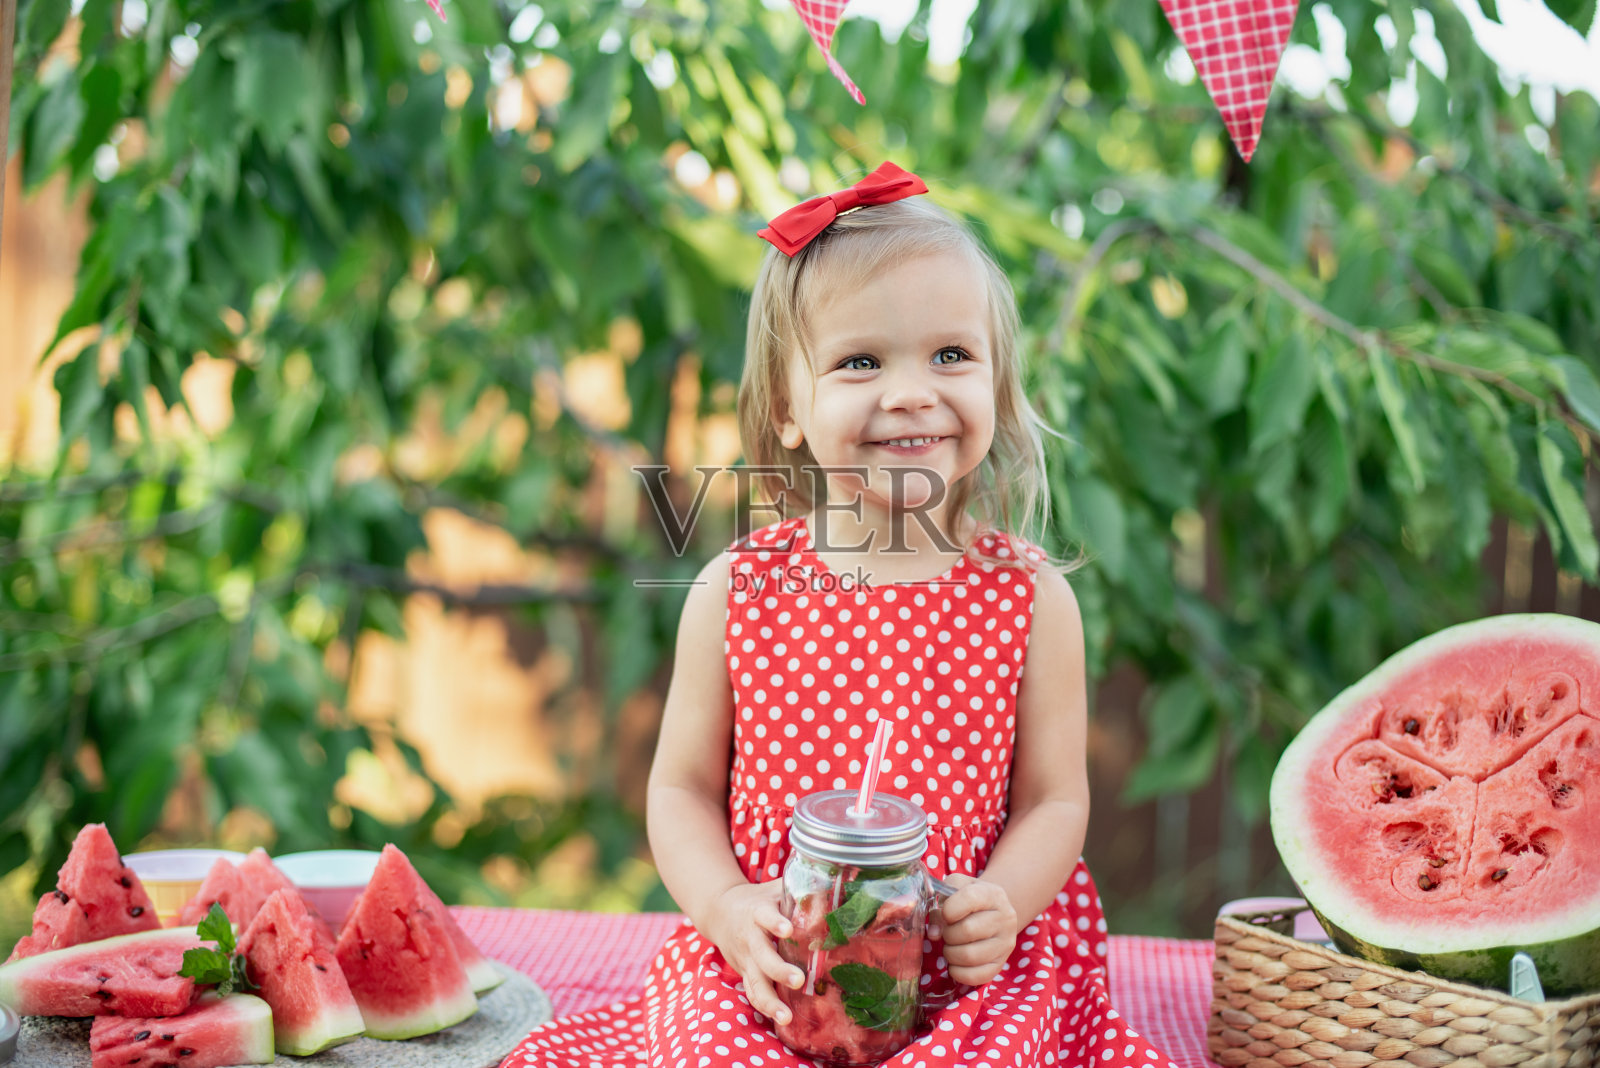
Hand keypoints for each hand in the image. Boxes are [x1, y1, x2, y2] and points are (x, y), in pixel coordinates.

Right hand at [701, 880, 806, 1024]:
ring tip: (786, 1016)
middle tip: (798, 980)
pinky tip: (781, 1020)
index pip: (764, 916)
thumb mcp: (775, 890)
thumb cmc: (758, 900)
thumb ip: (801, 889)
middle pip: (762, 955)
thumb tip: (836, 887)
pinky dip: (765, 1007)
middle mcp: (750, 937)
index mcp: (757, 912)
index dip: (774, 923)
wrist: (719, 911)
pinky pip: (753, 992)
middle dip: (778, 969)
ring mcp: (745, 959)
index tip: (787, 930)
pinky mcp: (744, 973)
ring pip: (755, 981)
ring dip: (769, 1000)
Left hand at [933, 874, 1017, 985]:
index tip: (945, 914)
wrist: (994, 913)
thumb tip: (934, 933)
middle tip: (947, 933)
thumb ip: (939, 904)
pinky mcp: (1001, 964)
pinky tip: (955, 963)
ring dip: (951, 954)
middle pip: (967, 930)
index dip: (949, 909)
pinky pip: (977, 976)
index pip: (970, 898)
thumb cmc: (968, 901)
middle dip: (948, 934)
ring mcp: (1005, 943)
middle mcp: (1004, 918)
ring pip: (970, 956)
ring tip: (951, 947)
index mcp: (992, 894)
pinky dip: (958, 973)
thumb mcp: (955, 891)